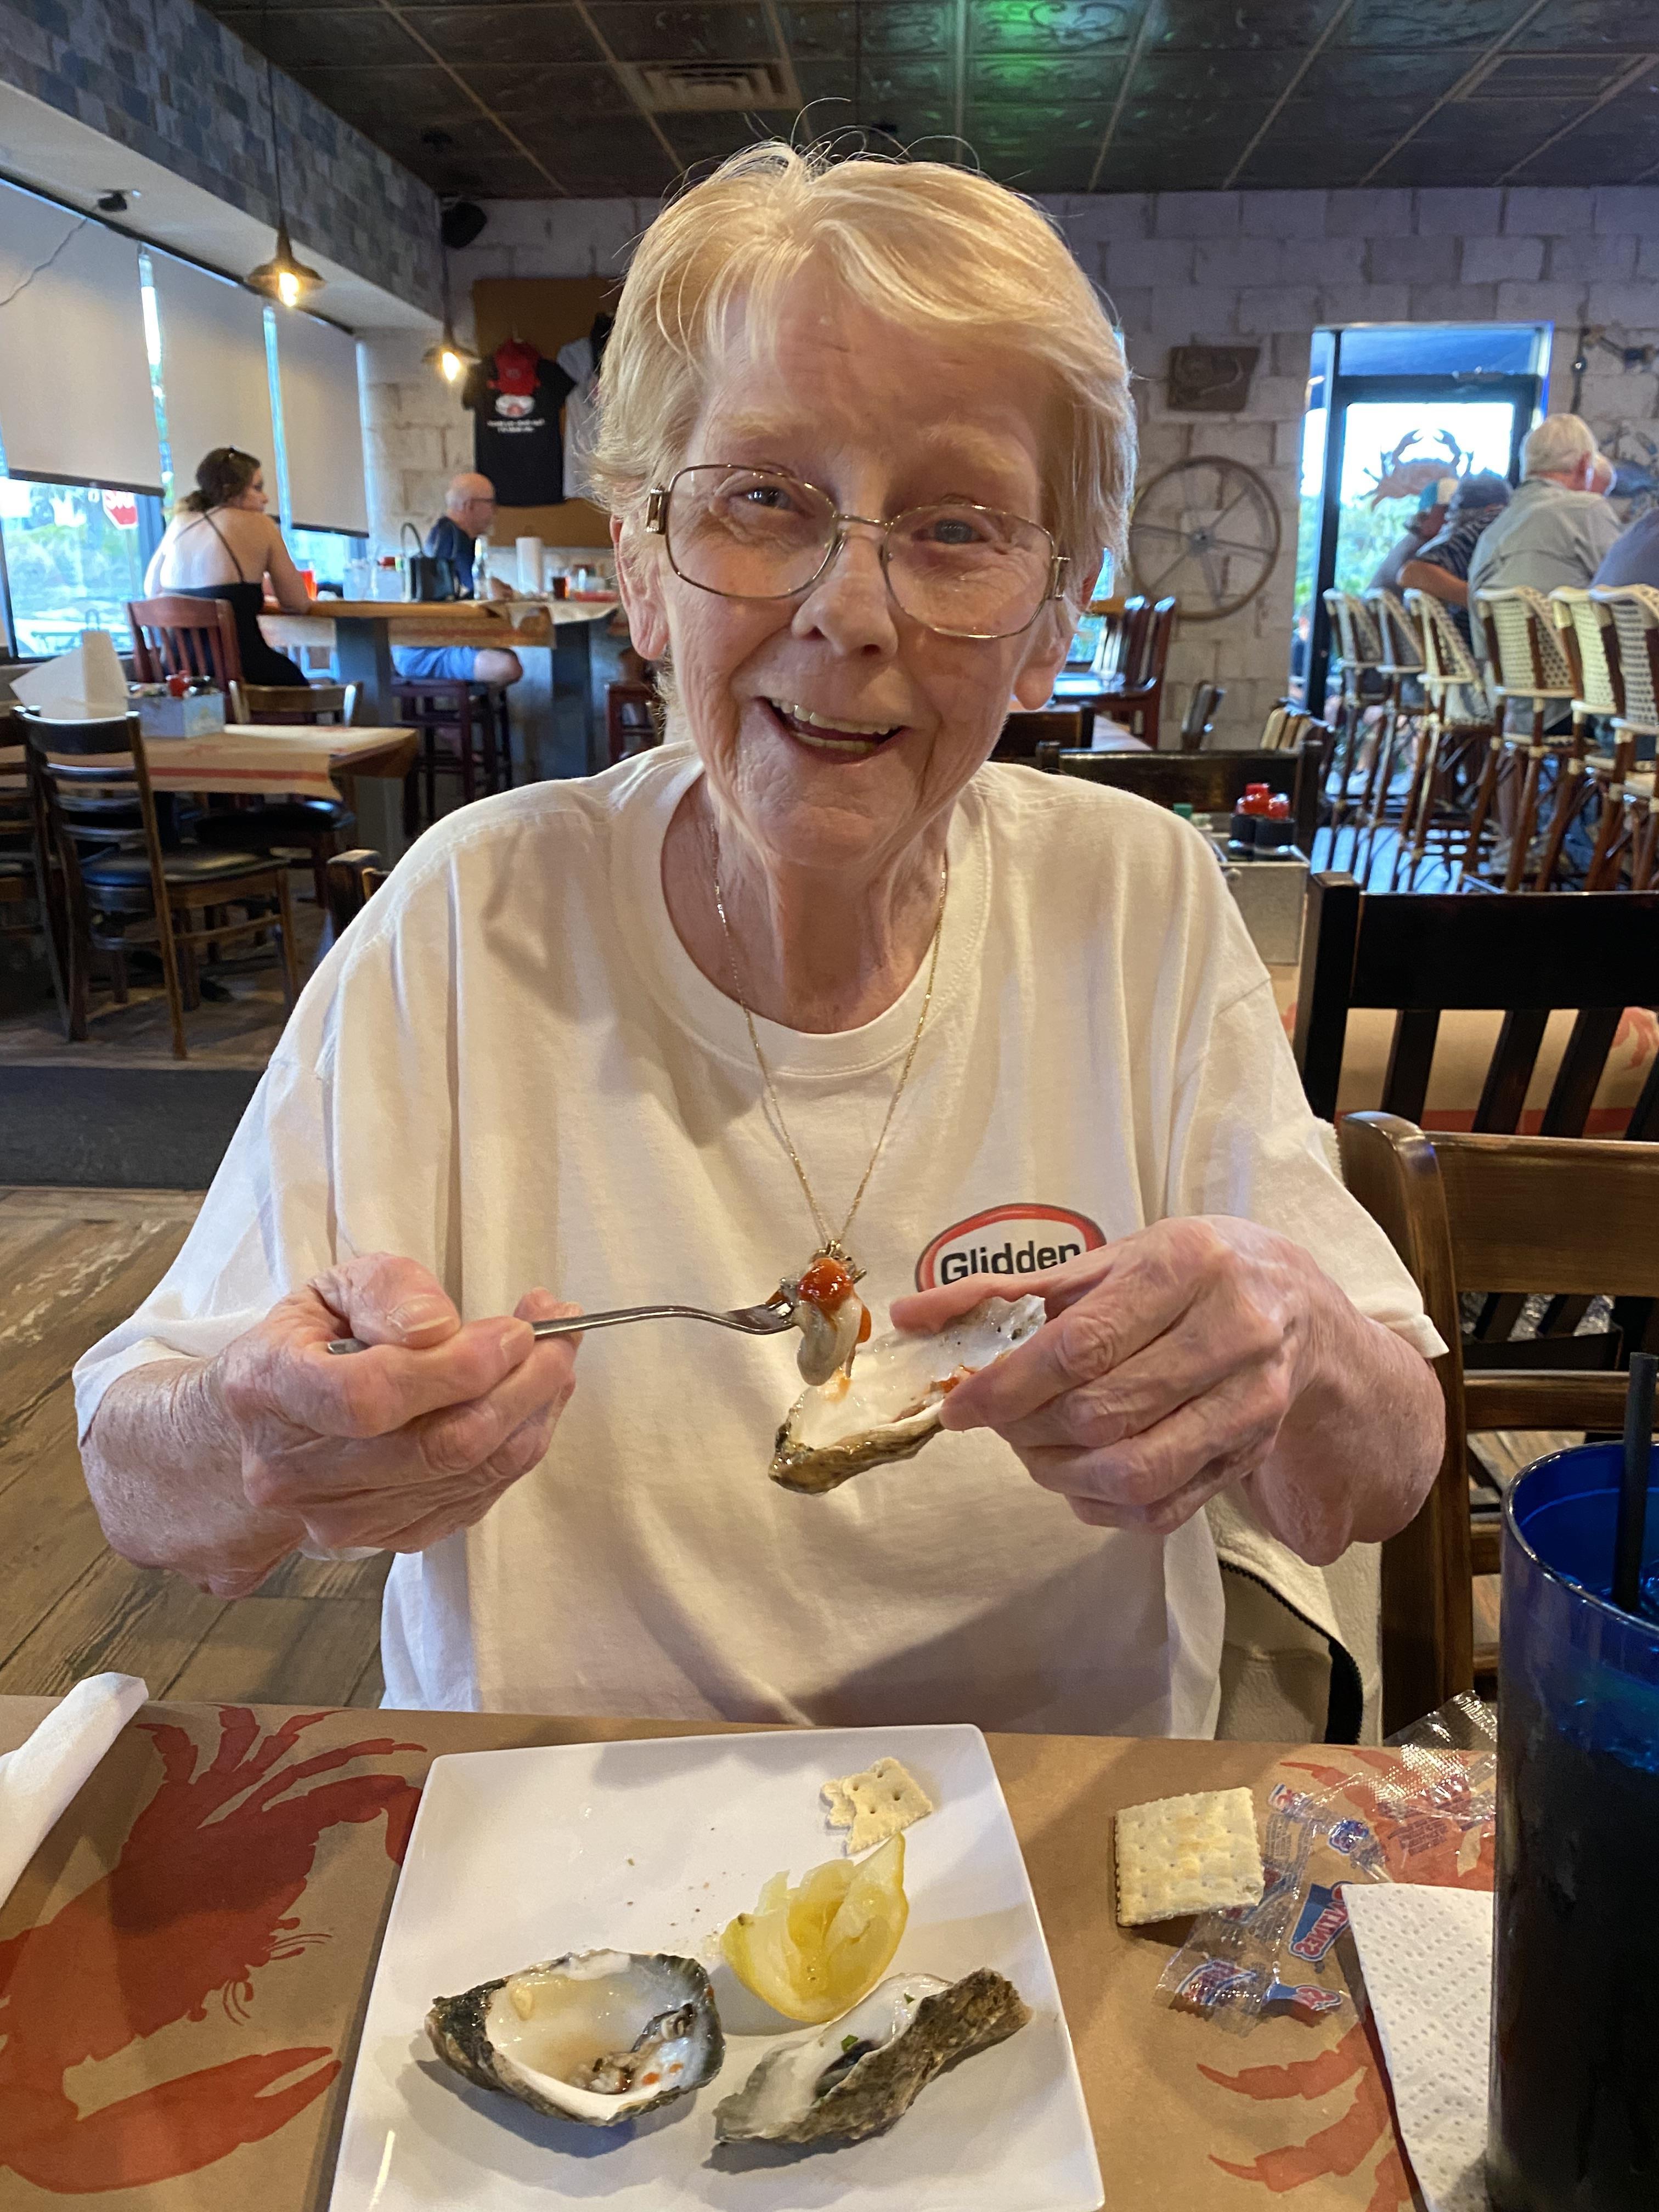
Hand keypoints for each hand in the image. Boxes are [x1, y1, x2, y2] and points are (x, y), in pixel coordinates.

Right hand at [208, 1253, 580, 1556]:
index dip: (455, 1368)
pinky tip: (532, 1399)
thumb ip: (387, 1291)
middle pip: (438, 1445)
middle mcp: (299, 1472)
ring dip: (535, 1410)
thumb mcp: (334, 1289)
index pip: (369, 1398)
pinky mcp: (391, 1537)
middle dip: (523, 1384)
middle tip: (560, 1332)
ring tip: (557, 1355)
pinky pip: (480, 1494)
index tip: (514, 1330)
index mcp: (268, 1391)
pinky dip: (521, 1443)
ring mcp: (345, 1518)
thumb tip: (440, 1327)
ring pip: (471, 1472)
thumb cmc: (309, 1346)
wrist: (266, 1433)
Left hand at [889, 1218, 1328, 1537]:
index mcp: (1186, 1267)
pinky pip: (1160, 1509)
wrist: (1288, 1301)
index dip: (1007, 1386)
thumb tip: (908, 1315)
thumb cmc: (1177, 1276)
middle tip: (998, 1420)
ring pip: (1133, 1471)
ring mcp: (1250, 1404)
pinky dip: (1099, 1504)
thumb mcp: (1099, 1265)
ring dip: (1059, 1472)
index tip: (958, 1407)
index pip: (1080, 1346)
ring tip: (1032, 1447)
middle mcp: (1232, 1334)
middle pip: (1102, 1414)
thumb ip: (1001, 1292)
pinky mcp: (1250, 1456)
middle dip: (1028, 1429)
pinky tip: (1076, 1473)